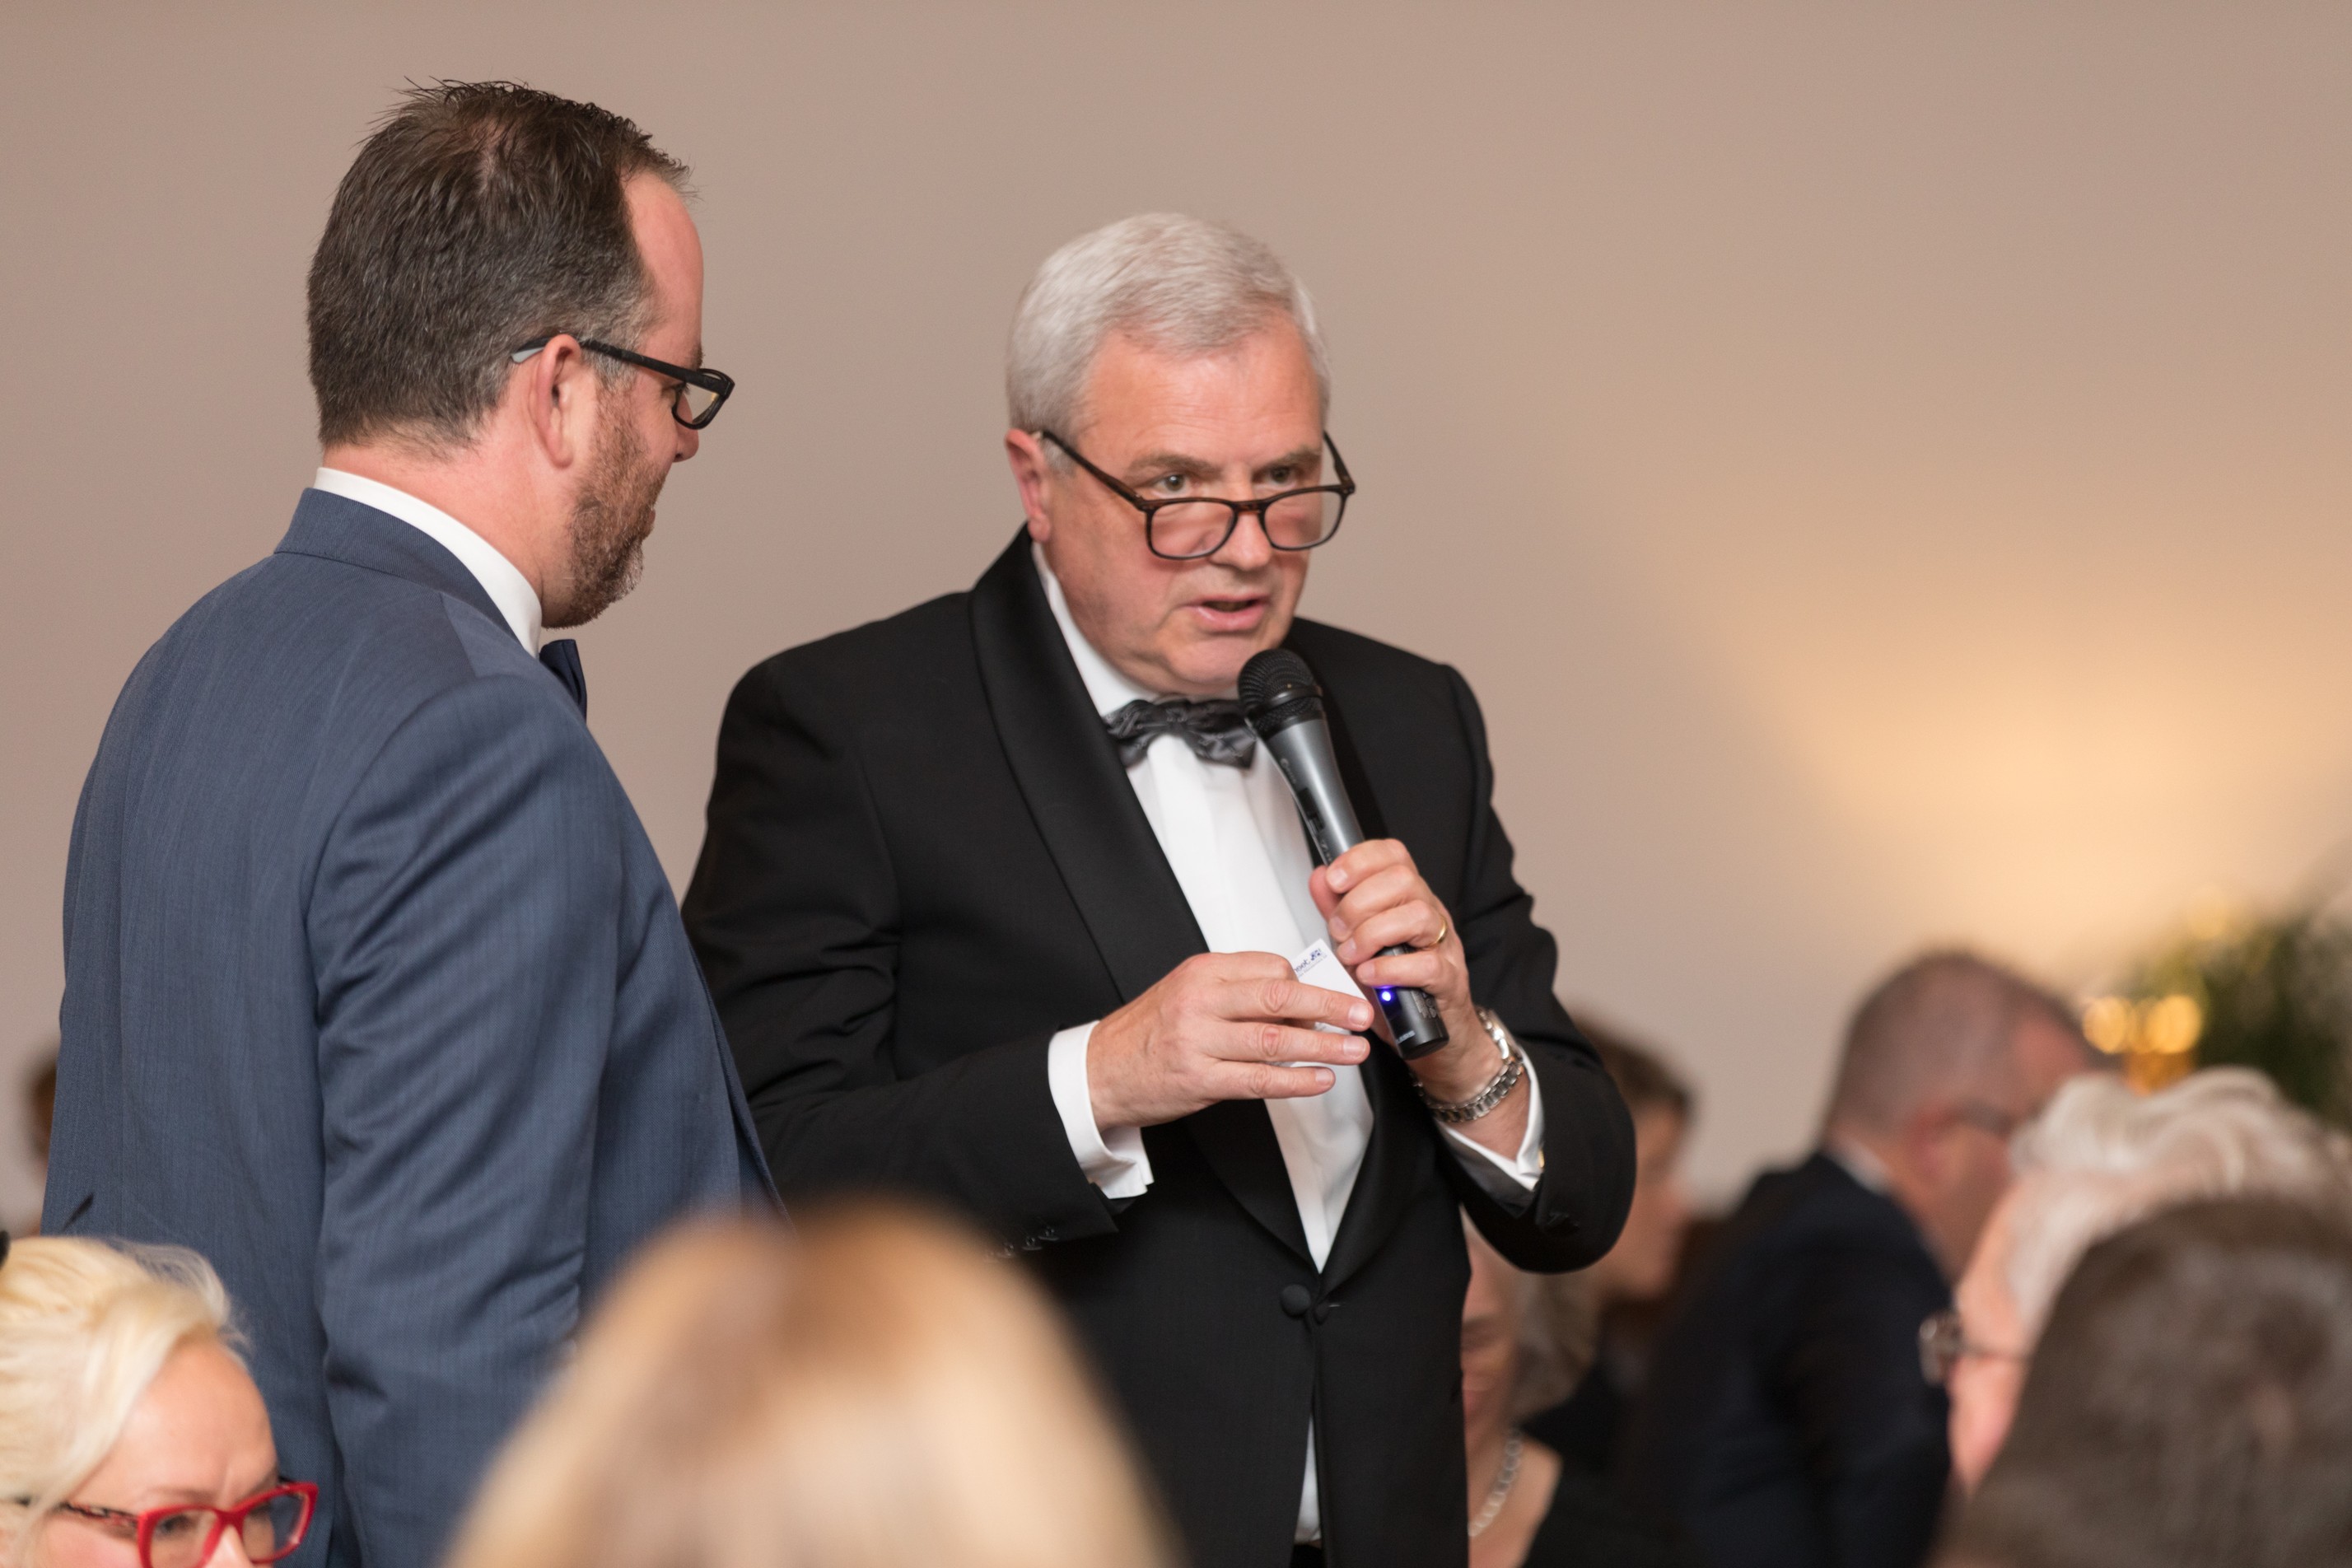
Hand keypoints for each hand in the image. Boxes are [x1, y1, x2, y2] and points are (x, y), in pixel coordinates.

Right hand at [1088, 951, 1375, 1129]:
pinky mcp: (1199, 1079)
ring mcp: (1198, 1041)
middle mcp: (1200, 1001)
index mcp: (1202, 972)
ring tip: (1354, 1050)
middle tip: (1361, 1014)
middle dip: (1328, 1005)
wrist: (1102, 1070)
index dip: (1308, 983)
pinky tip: (1320, 1079)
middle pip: (1278, 996)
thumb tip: (1299, 999)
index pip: (1270, 967)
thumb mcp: (1189, 993)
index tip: (1334, 996)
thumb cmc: (1149, 1032)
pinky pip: (1258, 1079)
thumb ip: (1238, 992)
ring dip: (1322, 1044)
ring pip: (1273, 1038)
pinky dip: (1295, 1080)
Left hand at [1312, 841, 1504, 1105]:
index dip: (1361, 859)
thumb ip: (1339, 910)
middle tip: (1338, 931)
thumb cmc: (1398, 987)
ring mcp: (1443, 946)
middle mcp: (1430, 915)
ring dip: (1372, 934)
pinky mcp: (1449, 981)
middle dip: (1359, 902)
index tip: (1334, 879)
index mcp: (1408, 899)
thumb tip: (1320, 878)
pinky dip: (1390, 968)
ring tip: (1352, 956)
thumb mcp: (1360, 943)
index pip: (1393, 855)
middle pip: (1403, 879)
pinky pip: (1426, 965)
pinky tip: (1369, 975)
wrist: (1435, 1037)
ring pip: (1418, 915)